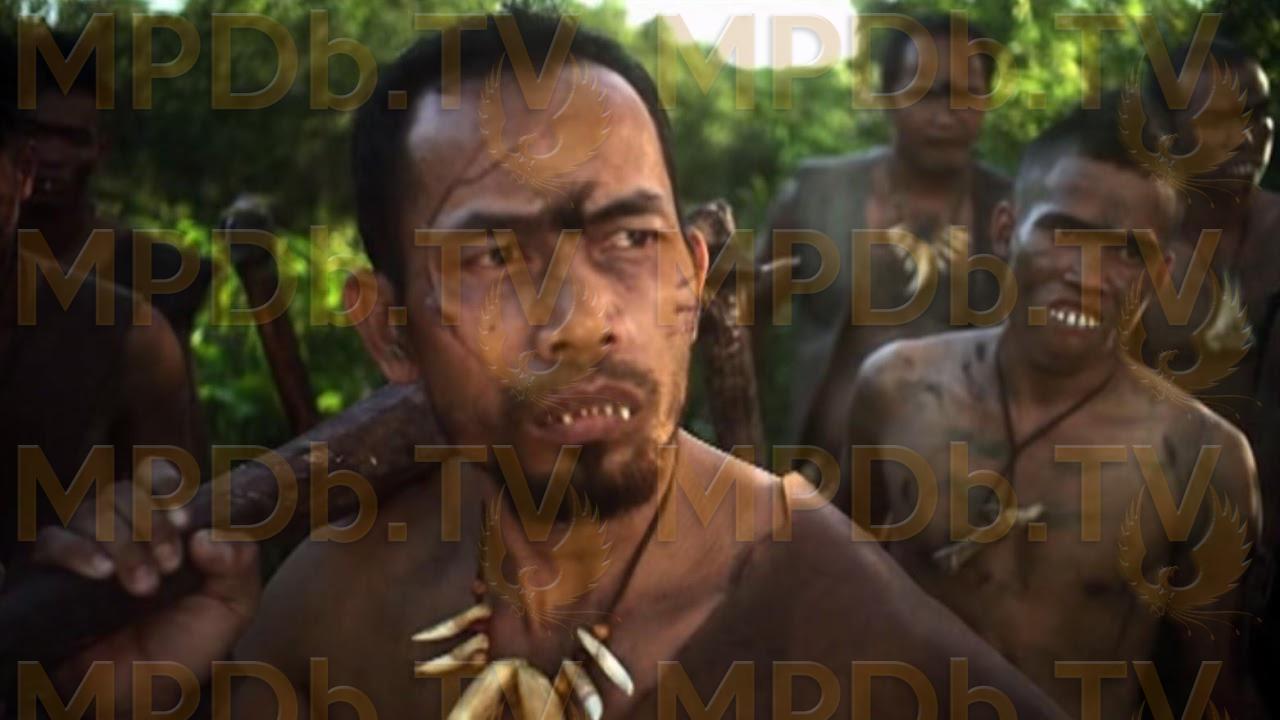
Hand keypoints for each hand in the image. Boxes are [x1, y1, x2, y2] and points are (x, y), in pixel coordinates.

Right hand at [30, 476, 259, 708]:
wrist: (139, 694)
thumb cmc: (185, 645)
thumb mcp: (231, 607)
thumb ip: (239, 565)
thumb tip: (209, 535)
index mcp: (166, 526)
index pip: (160, 479)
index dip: (170, 490)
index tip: (186, 522)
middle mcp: (123, 528)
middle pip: (126, 491)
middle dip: (152, 524)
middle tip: (170, 565)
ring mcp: (85, 547)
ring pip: (92, 511)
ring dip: (123, 543)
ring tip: (142, 587)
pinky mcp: (48, 573)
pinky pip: (51, 540)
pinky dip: (77, 550)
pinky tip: (100, 573)